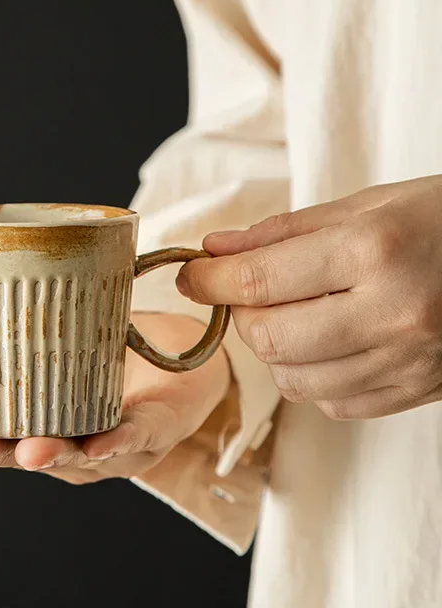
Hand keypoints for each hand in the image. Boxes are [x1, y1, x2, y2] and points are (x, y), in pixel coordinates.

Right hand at [0, 313, 229, 481]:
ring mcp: (111, 443)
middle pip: (21, 454)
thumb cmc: (110, 350)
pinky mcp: (156, 428)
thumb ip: (17, 326)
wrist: (185, 359)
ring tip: (23, 452)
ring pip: (76, 456)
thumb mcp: (53, 336)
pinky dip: (117, 442)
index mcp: (36, 418)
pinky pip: (136, 438)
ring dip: (50, 454)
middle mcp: (68, 440)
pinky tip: (98, 444)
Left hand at [177, 175, 441, 419]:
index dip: (208, 280)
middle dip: (240, 315)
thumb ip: (281, 233)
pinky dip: (312, 375)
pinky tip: (329, 341)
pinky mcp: (416, 391)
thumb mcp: (364, 205)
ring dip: (274, 348)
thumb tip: (215, 251)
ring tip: (294, 312)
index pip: (257, 281)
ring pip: (294, 379)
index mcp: (374, 251)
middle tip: (246, 291)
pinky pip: (333, 401)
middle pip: (268, 338)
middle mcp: (392, 313)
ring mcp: (408, 360)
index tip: (191, 275)